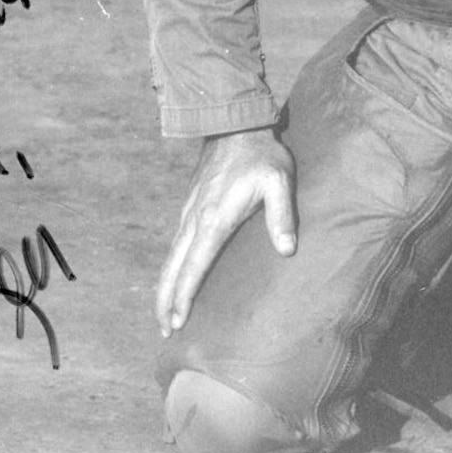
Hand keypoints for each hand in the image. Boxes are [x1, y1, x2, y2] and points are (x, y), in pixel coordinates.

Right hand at [155, 128, 296, 335]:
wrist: (235, 122)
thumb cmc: (261, 154)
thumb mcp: (278, 181)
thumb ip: (281, 215)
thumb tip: (287, 250)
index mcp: (214, 219)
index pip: (194, 267)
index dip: (184, 297)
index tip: (177, 322)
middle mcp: (194, 219)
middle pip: (173, 268)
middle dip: (165, 301)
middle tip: (165, 330)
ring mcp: (189, 211)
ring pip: (170, 256)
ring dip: (164, 286)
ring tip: (164, 313)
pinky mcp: (190, 205)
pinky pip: (175, 243)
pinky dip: (171, 267)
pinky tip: (175, 276)